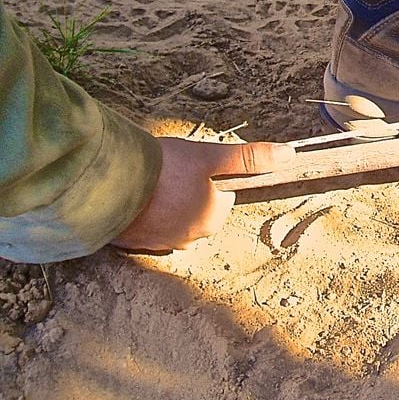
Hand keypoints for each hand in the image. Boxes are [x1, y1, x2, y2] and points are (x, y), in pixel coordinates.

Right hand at [112, 137, 293, 252]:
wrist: (108, 183)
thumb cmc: (164, 169)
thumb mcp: (213, 157)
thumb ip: (251, 158)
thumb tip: (289, 156)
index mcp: (212, 220)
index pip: (220, 194)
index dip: (206, 174)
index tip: (189, 165)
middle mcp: (189, 239)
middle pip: (197, 206)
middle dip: (185, 189)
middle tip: (167, 170)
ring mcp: (159, 243)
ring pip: (171, 215)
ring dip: (163, 200)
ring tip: (149, 181)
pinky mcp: (133, 243)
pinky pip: (146, 225)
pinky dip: (143, 211)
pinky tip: (135, 195)